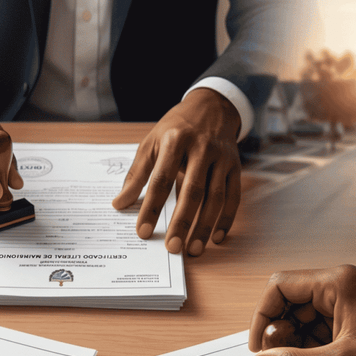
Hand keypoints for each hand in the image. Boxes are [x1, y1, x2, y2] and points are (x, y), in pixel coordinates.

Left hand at [114, 88, 242, 256]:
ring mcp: (221, 159)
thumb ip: (136, 174)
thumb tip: (120, 203)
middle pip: (193, 191)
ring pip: (216, 198)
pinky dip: (226, 219)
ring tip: (193, 249)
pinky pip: (233, 197)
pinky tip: (216, 238)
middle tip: (172, 247)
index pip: (161, 179)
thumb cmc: (177, 128)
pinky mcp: (235, 167)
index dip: (152, 207)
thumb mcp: (151, 143)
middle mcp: (201, 148)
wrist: (212, 107)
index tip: (143, 231)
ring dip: (205, 226)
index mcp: (175, 140)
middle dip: (182, 222)